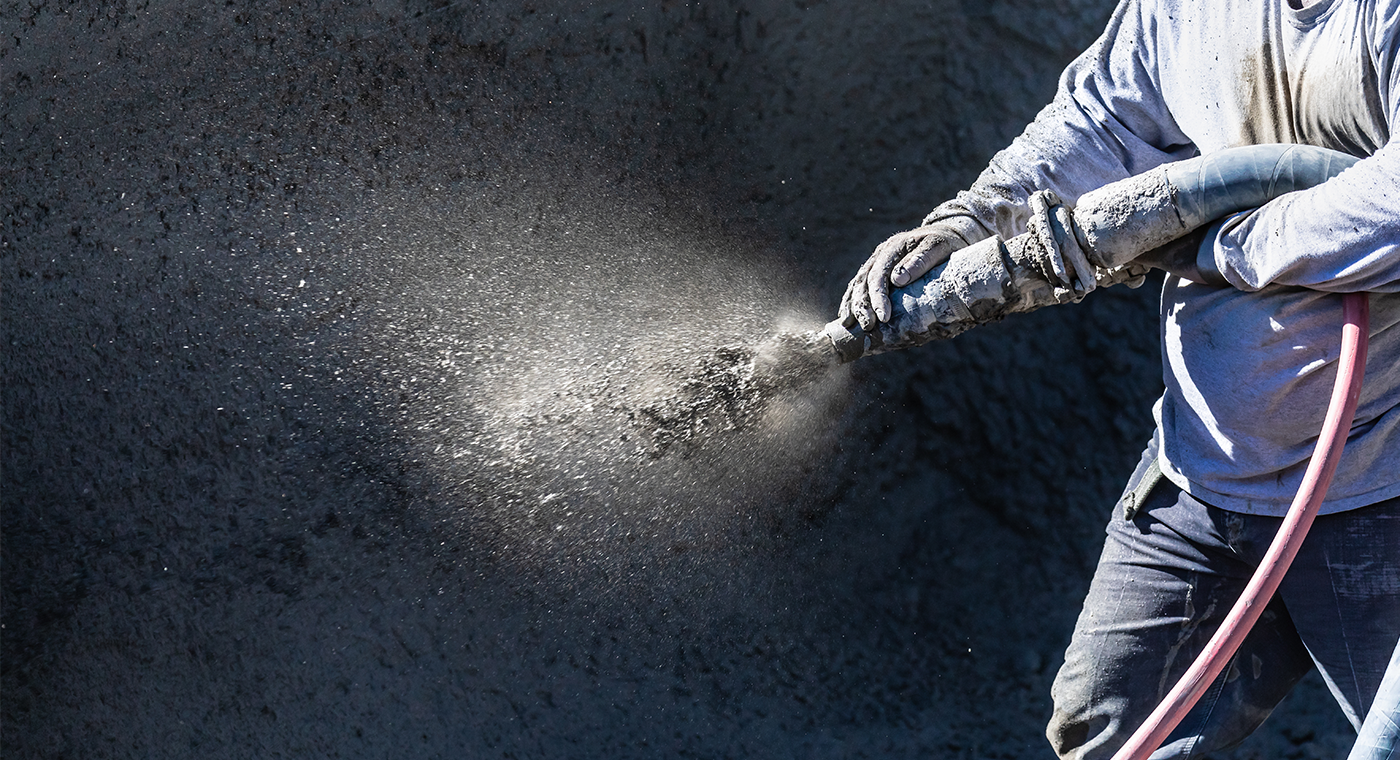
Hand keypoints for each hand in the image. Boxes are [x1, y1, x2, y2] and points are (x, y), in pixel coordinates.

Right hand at [839, 217, 985, 329]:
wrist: (948, 233)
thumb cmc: (946, 244)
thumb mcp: (939, 247)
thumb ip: (921, 260)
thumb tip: (897, 279)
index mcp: (894, 247)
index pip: (879, 274)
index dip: (878, 297)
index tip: (883, 318)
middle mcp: (881, 253)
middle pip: (863, 280)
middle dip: (862, 305)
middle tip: (868, 326)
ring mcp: (876, 261)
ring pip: (857, 283)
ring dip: (853, 305)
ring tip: (849, 325)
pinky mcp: (876, 269)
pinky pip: (858, 286)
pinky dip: (851, 301)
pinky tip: (848, 317)